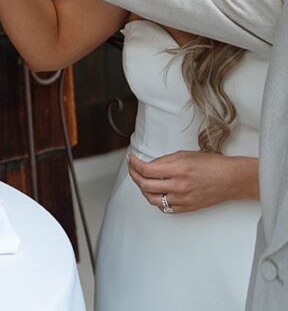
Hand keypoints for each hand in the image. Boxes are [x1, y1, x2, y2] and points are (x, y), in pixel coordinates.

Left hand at [127, 151, 258, 213]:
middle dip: (134, 176)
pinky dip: (157, 201)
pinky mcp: (188, 208)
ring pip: (152, 199)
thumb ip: (165, 161)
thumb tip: (148, 165)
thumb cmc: (213, 165)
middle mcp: (179, 186)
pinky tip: (156, 193)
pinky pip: (165, 208)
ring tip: (143, 181)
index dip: (134, 164)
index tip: (131, 160)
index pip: (147, 170)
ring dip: (143, 190)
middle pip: (145, 185)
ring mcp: (183, 199)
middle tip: (133, 169)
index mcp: (179, 169)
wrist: (233, 179)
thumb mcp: (186, 155)